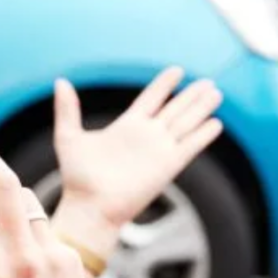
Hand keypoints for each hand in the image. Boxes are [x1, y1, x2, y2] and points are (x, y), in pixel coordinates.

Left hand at [51, 68, 222, 259]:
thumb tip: (61, 81)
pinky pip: (190, 146)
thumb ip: (67, 109)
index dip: (164, 85)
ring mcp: (159, 151)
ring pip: (185, 123)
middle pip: (174, 109)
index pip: (151, 99)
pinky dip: (202, 135)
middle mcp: (146, 136)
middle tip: (208, 81)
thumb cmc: (77, 178)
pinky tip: (216, 123)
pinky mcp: (167, 167)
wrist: (90, 208)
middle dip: (191, 95)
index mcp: (126, 127)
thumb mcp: (69, 137)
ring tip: (216, 93)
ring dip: (201, 109)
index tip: (177, 70)